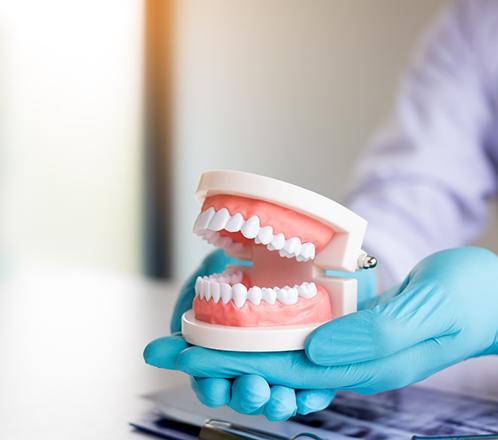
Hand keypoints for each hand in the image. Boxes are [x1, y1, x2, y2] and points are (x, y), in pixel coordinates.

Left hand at [146, 247, 497, 419]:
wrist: (493, 298)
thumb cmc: (471, 301)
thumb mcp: (432, 309)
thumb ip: (375, 334)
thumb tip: (314, 345)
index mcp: (360, 364)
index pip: (278, 366)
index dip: (225, 358)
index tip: (178, 350)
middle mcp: (345, 361)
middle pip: (267, 361)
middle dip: (213, 355)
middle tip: (162, 344)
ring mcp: (346, 345)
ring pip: (276, 348)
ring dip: (230, 343)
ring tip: (186, 334)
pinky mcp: (349, 327)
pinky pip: (296, 330)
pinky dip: (261, 325)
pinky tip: (239, 318)